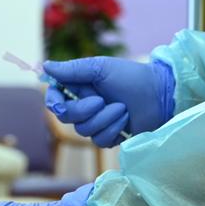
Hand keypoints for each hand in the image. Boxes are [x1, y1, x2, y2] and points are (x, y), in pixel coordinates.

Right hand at [43, 57, 175, 146]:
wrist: (159, 95)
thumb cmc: (131, 77)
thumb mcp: (100, 68)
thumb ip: (73, 70)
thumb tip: (45, 65)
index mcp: (80, 86)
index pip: (55, 98)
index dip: (53, 102)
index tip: (59, 103)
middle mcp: (85, 105)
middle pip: (66, 117)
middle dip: (83, 110)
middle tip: (101, 100)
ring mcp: (97, 122)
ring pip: (83, 130)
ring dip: (104, 119)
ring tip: (122, 108)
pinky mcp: (109, 136)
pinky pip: (99, 140)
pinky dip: (113, 129)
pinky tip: (126, 120)